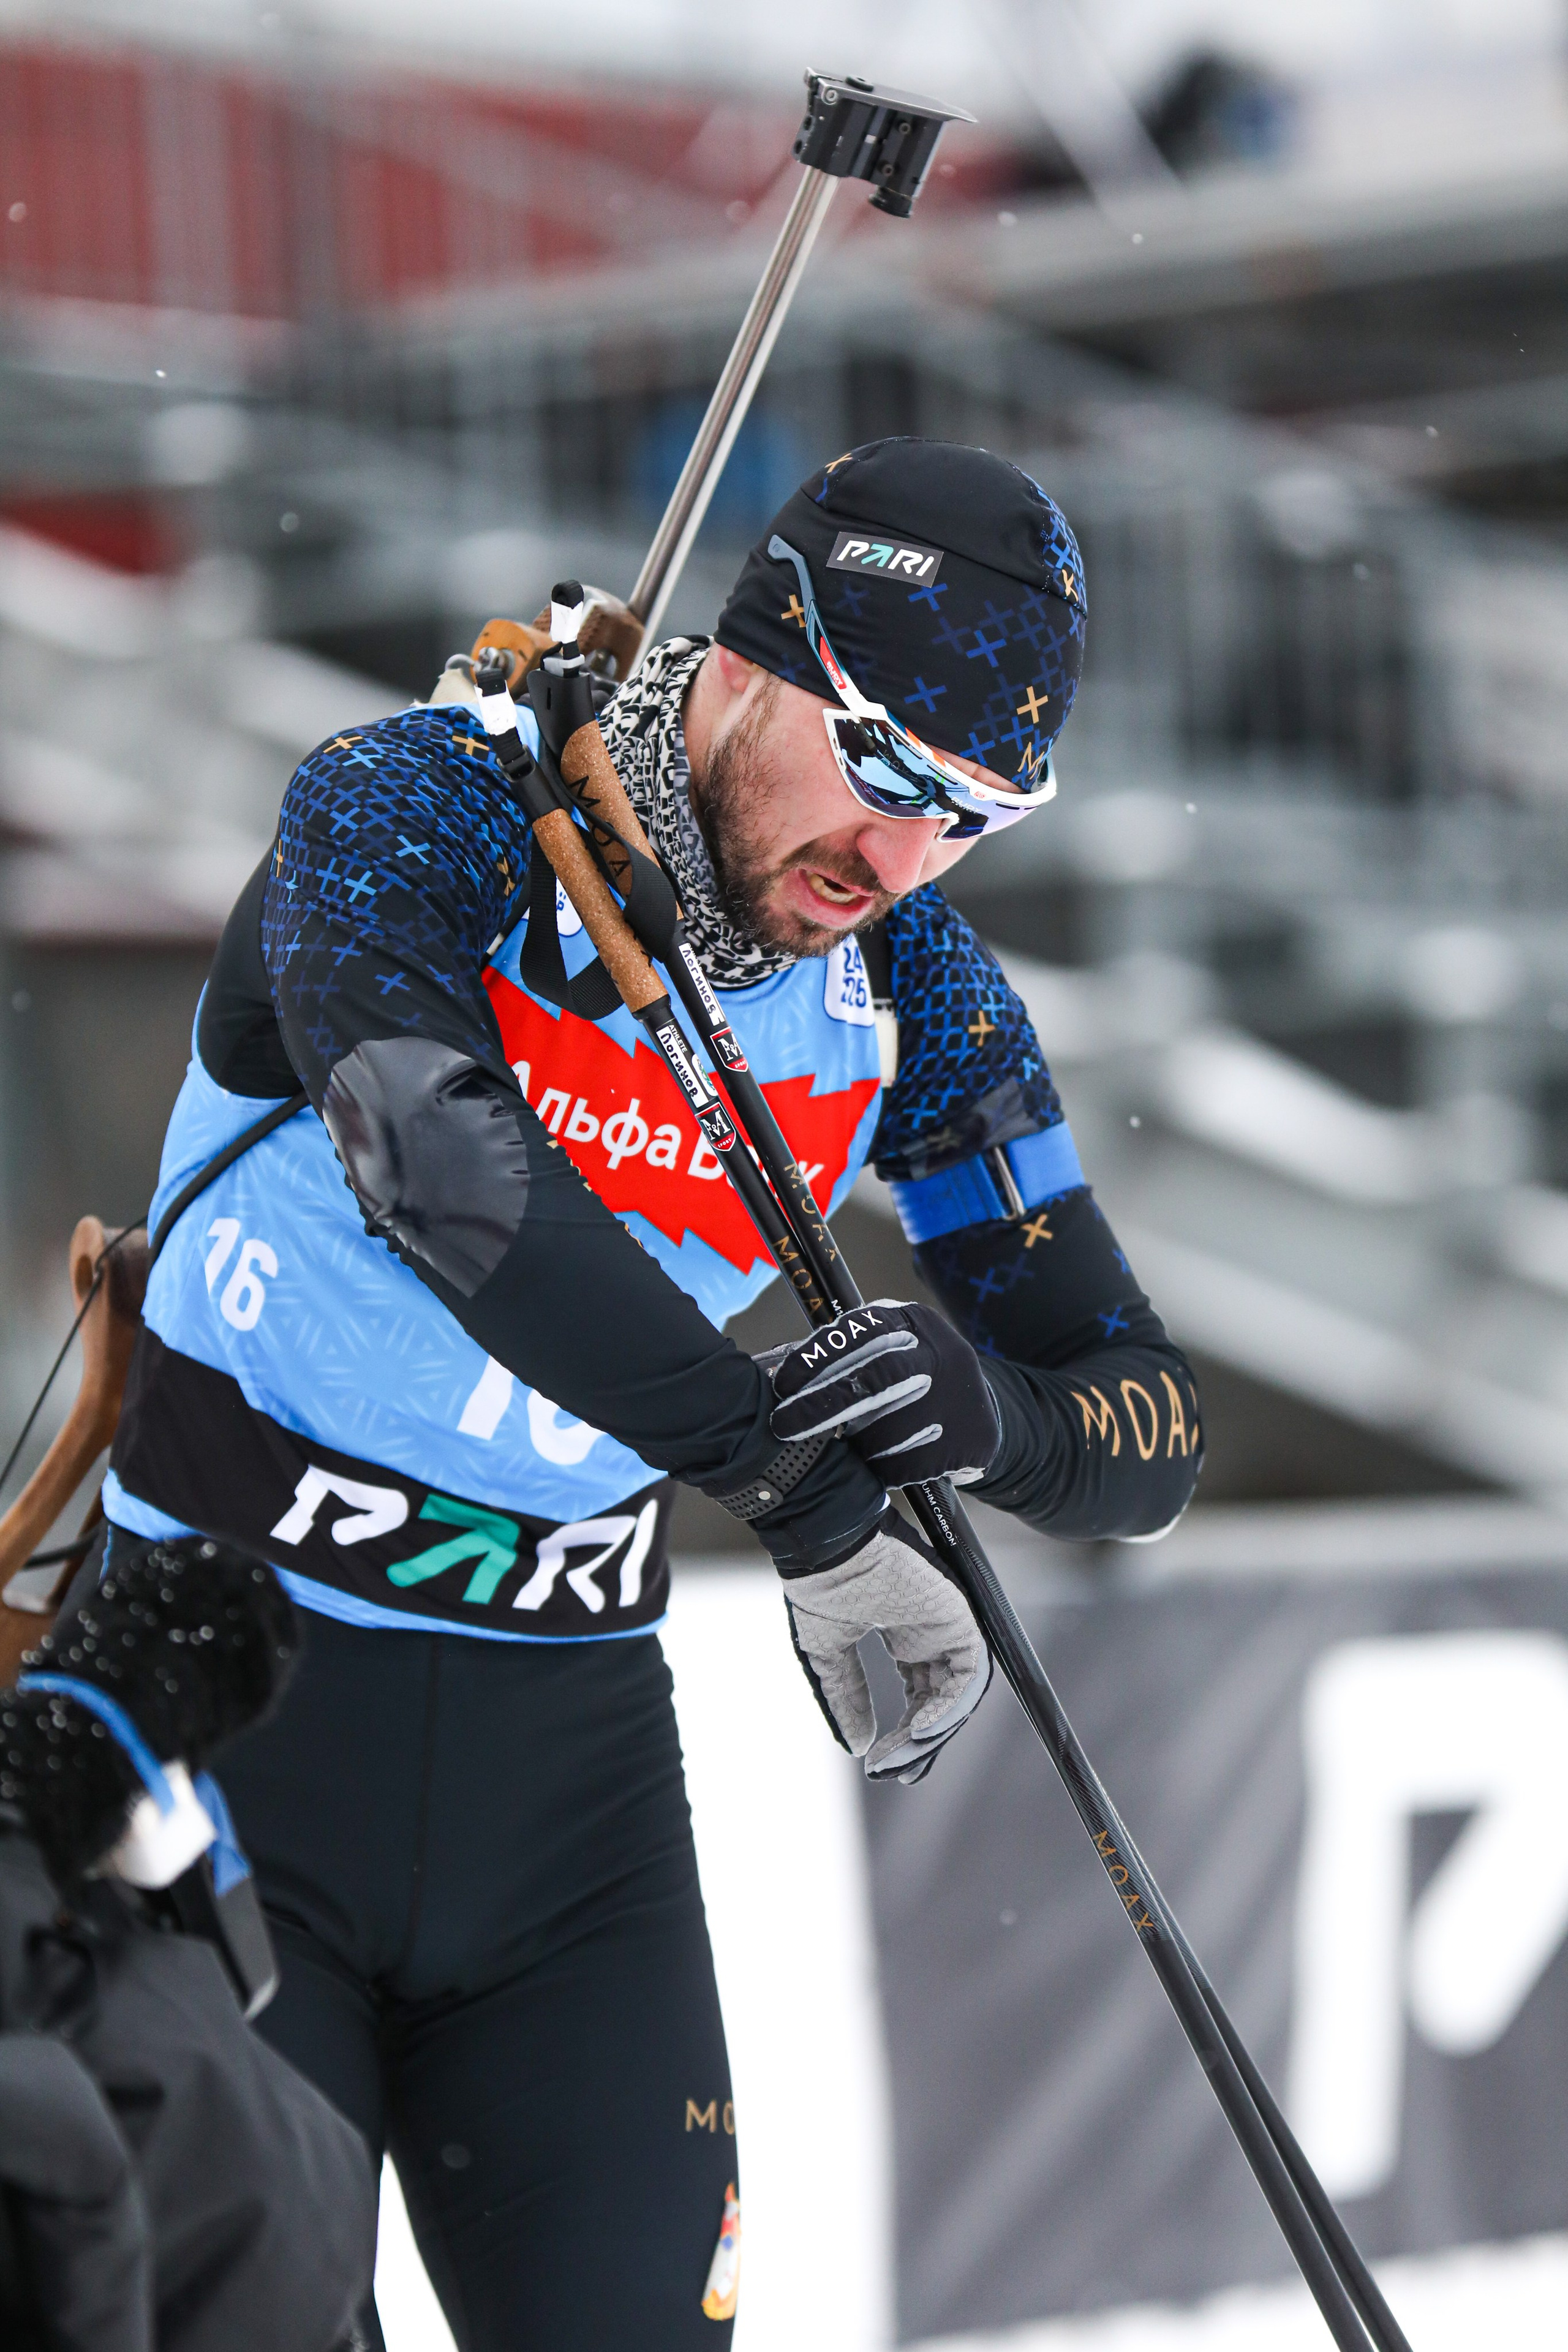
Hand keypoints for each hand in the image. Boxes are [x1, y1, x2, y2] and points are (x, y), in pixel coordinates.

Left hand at [764, 1299, 1001, 1488]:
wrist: (983, 1415)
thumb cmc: (913, 1380)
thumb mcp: (891, 1347)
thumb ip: (847, 1351)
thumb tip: (779, 1369)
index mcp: (915, 1322)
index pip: (860, 1331)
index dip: (816, 1358)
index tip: (782, 1385)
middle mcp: (940, 1353)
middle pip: (874, 1378)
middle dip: (820, 1405)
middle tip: (783, 1425)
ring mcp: (959, 1397)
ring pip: (887, 1428)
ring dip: (855, 1444)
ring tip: (845, 1447)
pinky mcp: (969, 1438)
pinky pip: (907, 1463)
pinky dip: (882, 1469)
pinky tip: (876, 1464)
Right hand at [779, 1507, 990, 1782]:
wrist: (824, 1546)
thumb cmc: (820, 1587)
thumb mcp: (828, 1655)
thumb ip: (847, 1696)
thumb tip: (858, 1744)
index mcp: (905, 1635)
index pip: (920, 1692)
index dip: (907, 1729)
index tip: (883, 1763)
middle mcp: (931, 1633)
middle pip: (942, 1698)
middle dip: (923, 1740)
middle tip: (898, 1771)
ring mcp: (947, 1625)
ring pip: (960, 1692)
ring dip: (936, 1729)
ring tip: (904, 1758)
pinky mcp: (958, 1617)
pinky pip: (970, 1672)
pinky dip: (951, 1706)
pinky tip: (923, 1730)